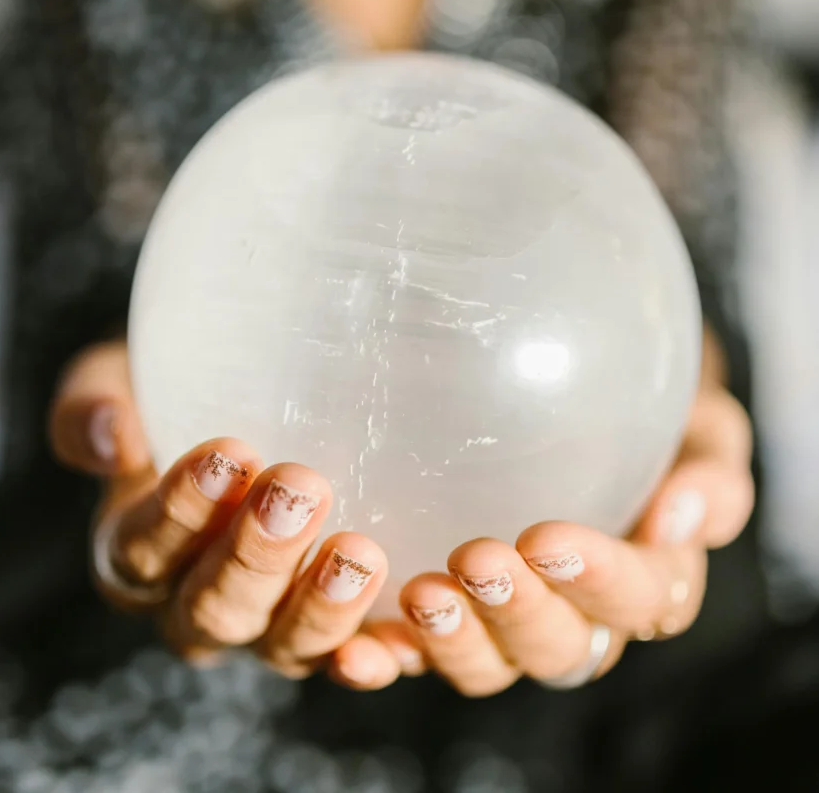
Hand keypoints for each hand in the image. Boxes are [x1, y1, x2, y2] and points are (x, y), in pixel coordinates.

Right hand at [48, 340, 420, 679]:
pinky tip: (409, 620)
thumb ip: (95, 401)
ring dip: (320, 605)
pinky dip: (378, 654)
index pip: (144, 550)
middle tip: (299, 489)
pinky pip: (356, 659)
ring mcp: (272, 627)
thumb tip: (110, 433)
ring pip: (286, 645)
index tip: (227, 454)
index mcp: (140, 552)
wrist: (253, 398)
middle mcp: (201, 604)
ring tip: (358, 551)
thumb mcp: (123, 378)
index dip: (181, 511)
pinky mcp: (341, 631)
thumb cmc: (188, 388)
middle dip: (255, 556)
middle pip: (215, 609)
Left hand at [335, 327, 754, 695]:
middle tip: (477, 559)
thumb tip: (682, 513)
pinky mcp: (442, 617)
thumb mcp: (701, 431)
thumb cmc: (650, 420)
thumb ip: (709, 473)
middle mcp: (575, 618)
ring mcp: (503, 625)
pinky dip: (385, 659)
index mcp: (645, 581)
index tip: (549, 535)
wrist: (588, 402)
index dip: (599, 581)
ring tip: (422, 593)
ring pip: (486, 665)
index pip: (640, 601)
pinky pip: (413, 655)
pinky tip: (359, 645)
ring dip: (452, 640)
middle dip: (517, 613)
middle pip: (557, 648)